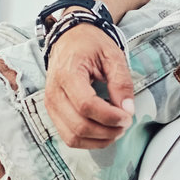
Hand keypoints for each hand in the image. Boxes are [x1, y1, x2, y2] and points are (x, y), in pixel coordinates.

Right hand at [43, 23, 135, 148]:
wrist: (70, 38)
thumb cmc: (90, 44)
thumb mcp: (112, 55)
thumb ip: (121, 82)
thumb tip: (128, 109)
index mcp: (67, 74)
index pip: (86, 106)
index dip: (110, 117)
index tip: (127, 116)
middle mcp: (54, 93)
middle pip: (79, 126)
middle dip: (107, 131)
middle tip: (125, 123)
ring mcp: (51, 105)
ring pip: (73, 137)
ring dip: (99, 140)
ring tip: (116, 128)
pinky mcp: (54, 113)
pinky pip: (69, 137)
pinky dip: (89, 140)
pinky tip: (104, 130)